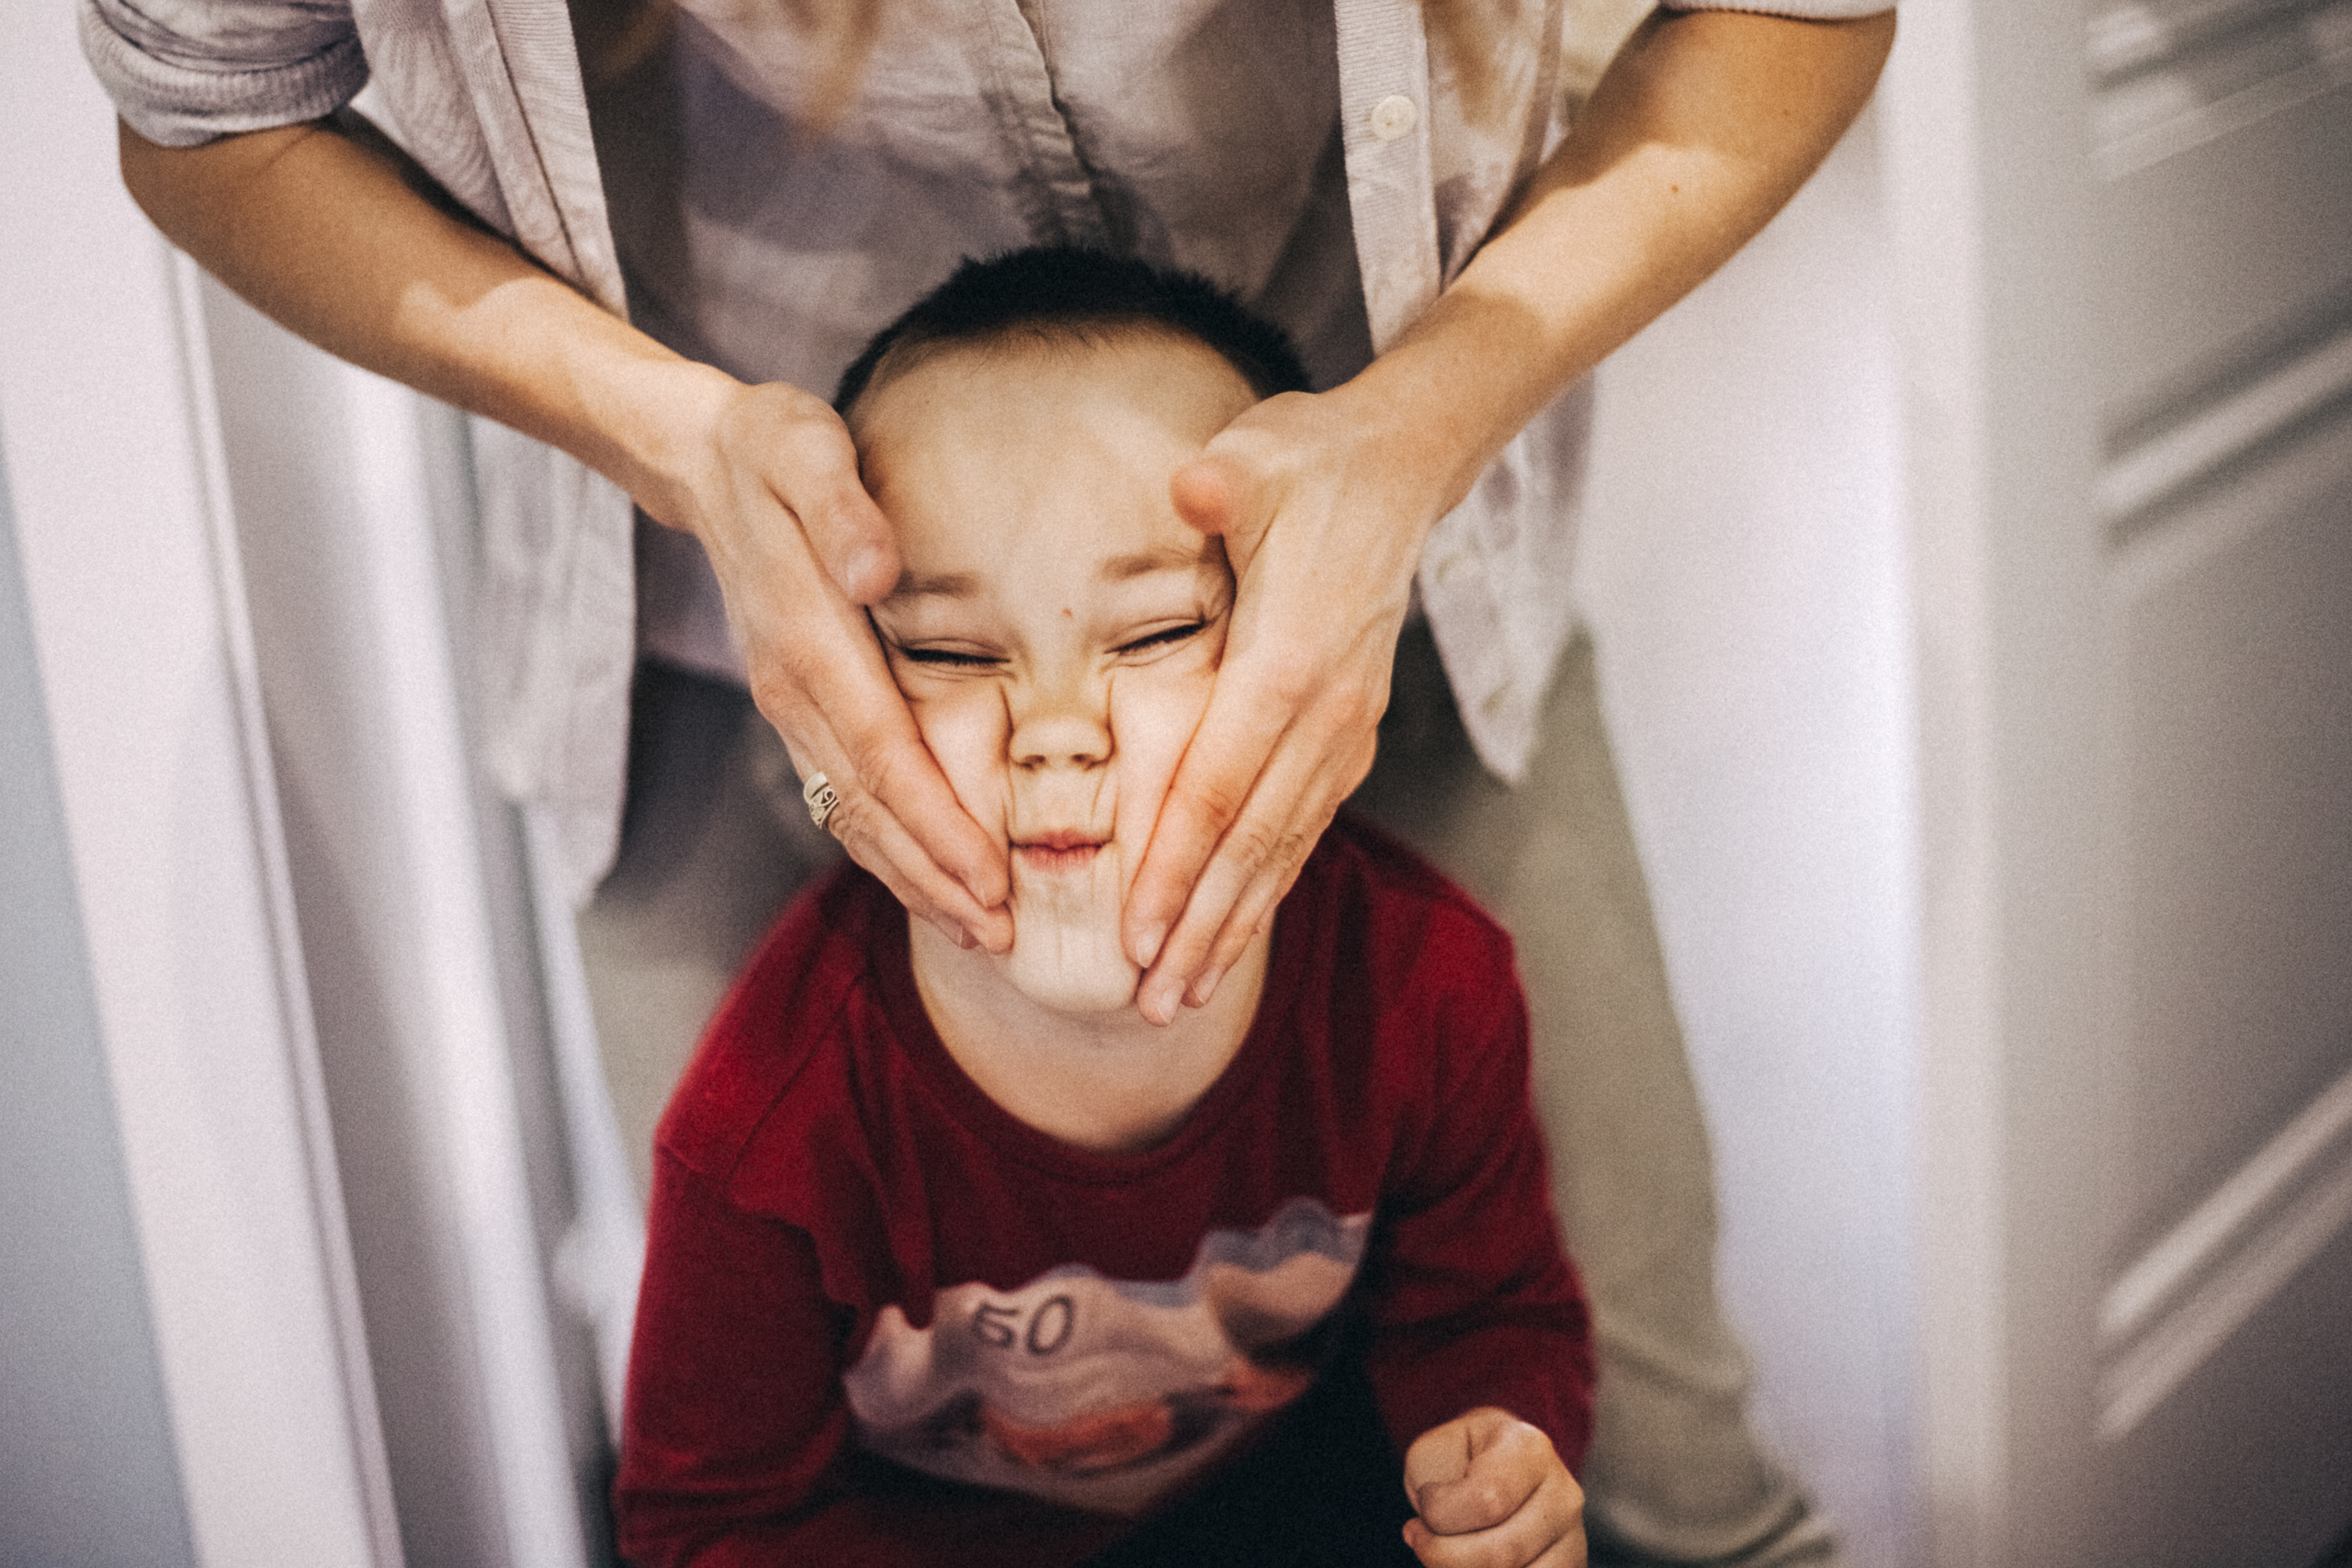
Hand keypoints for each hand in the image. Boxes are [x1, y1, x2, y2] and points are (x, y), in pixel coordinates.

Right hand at [645, 368, 1011, 950]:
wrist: (705, 461)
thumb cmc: (773, 447)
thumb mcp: (804, 447)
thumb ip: (841, 507)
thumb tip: (873, 571)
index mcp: (806, 637)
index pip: (880, 751)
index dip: (935, 821)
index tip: (988, 876)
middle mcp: (791, 690)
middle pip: (867, 806)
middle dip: (934, 876)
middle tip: (1002, 933)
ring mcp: (787, 708)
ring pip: (851, 814)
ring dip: (912, 878)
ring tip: (978, 929)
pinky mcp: (795, 711)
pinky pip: (841, 796)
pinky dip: (886, 847)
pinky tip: (931, 877)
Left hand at [1121, 382, 1443, 1024]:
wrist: (1401, 467)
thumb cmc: (1310, 462)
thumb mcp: (1260, 454)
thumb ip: (1224, 481)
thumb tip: (1193, 485)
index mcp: (1292, 659)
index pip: (1221, 785)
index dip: (1177, 865)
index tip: (1136, 932)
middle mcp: (1328, 711)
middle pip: (1254, 841)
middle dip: (1201, 927)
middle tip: (1151, 1002)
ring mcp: (1347, 728)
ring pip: (1283, 848)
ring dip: (1234, 926)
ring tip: (1182, 996)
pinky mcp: (1351, 732)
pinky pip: (1304, 826)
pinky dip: (1268, 887)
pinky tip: (1233, 932)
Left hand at [1401, 1409, 1585, 1567]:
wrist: (1489, 1469)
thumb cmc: (1458, 1460)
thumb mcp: (1434, 1451)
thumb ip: (1432, 1484)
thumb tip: (1438, 1531)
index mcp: (1529, 1449)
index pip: (1487, 1501)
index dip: (1439, 1515)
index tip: (1425, 1501)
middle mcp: (1563, 1495)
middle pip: (1501, 1554)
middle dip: (1443, 1556)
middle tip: (1421, 1538)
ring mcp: (1573, 1538)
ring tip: (1447, 1553)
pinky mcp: (1571, 1567)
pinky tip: (1471, 1563)